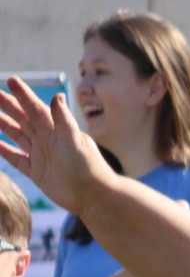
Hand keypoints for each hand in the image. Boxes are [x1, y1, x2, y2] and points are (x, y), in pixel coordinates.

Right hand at [0, 77, 117, 213]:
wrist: (94, 195)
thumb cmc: (88, 168)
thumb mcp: (74, 141)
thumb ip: (64, 120)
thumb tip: (57, 96)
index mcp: (55, 130)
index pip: (35, 108)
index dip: (23, 94)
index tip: (11, 80)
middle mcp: (47, 140)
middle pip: (23, 118)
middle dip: (9, 106)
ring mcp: (41, 155)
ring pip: (17, 136)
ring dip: (4, 125)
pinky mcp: (37, 172)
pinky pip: (16, 159)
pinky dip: (5, 151)